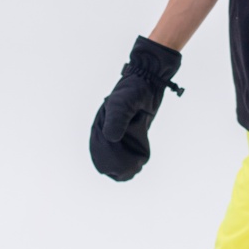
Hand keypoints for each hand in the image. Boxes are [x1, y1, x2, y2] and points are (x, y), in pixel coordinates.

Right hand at [89, 36, 183, 181]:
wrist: (149, 78)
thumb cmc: (135, 89)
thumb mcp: (125, 102)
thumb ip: (118, 118)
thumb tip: (112, 138)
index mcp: (101, 124)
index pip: (99, 150)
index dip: (109, 163)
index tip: (124, 169)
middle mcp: (107, 129)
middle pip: (107, 156)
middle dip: (118, 166)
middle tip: (133, 169)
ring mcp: (119, 131)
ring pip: (116, 155)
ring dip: (124, 164)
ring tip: (136, 168)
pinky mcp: (130, 131)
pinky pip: (126, 150)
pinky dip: (131, 158)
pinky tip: (138, 163)